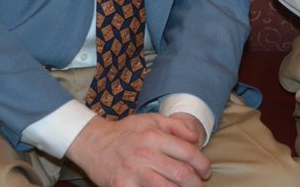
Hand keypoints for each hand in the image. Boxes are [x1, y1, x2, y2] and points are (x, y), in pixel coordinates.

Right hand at [66, 114, 210, 186]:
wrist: (94, 143)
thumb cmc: (126, 132)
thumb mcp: (151, 120)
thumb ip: (176, 126)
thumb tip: (196, 139)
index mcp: (154, 137)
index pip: (188, 153)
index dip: (202, 164)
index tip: (206, 171)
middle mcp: (145, 155)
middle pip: (181, 173)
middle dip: (196, 182)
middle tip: (200, 184)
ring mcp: (133, 173)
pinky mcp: (122, 186)